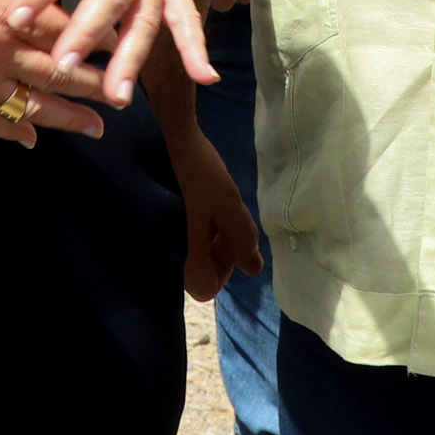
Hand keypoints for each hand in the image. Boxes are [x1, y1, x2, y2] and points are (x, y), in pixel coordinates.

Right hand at [0, 0, 118, 147]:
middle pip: (55, 75)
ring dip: (63, 118)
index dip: (96, 37)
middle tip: (123, 96)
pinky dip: (8, 131)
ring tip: (94, 129)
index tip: (123, 41)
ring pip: (27, 105)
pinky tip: (28, 139)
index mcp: (2, 8)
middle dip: (92, 87)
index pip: (64, 29)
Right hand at [168, 121, 263, 301]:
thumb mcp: (231, 208)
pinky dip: (216, 229)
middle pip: (209, 272)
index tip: (229, 244)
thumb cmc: (204, 176)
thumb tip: (254, 269)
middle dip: (226, 251)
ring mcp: (182, 236)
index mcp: (188, 251)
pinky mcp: (185, 223)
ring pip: (209, 254)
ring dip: (223, 239)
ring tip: (224, 210)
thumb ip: (244, 241)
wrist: (182, 144)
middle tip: (228, 220)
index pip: (205, 289)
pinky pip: (205, 239)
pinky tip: (218, 207)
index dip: (224, 272)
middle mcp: (180, 249)